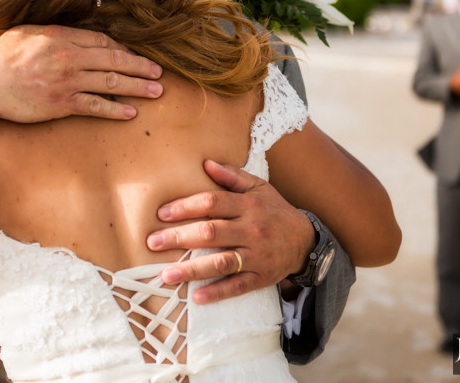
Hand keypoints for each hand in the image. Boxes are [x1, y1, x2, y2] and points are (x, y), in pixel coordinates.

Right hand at [0, 24, 163, 121]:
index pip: (102, 41)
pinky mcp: (62, 104)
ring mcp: (68, 81)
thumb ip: (53, 32)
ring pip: (111, 83)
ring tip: (156, 91)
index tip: (135, 54)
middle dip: (140, 66)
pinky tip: (130, 112)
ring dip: (137, 87)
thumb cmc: (3, 56)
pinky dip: (114, 109)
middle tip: (159, 72)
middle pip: (114, 60)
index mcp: (62, 37)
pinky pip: (95, 106)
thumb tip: (72, 33)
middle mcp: (70, 57)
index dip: (123, 49)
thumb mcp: (28, 33)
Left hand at [146, 160, 313, 304]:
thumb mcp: (259, 188)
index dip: (185, 207)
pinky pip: (237, 286)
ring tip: (166, 274)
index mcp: (248, 205)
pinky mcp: (261, 277)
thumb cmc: (275, 211)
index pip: (212, 203)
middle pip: (211, 232)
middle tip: (152, 242)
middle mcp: (252, 230)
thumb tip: (206, 162)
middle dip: (179, 237)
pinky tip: (196, 296)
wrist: (307, 241)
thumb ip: (232, 176)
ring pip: (221, 262)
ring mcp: (256, 255)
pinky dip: (217, 292)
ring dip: (192, 269)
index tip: (161, 213)